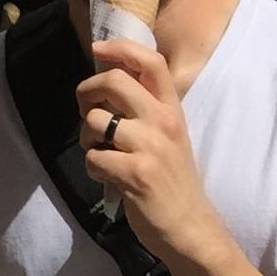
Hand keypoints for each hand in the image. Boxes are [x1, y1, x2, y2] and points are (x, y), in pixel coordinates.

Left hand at [77, 39, 228, 264]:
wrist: (190, 227)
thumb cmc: (172, 180)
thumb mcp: (167, 136)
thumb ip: (143, 110)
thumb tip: (105, 84)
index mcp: (172, 109)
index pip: (151, 62)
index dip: (120, 48)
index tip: (97, 49)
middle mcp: (163, 122)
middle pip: (113, 81)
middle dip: (86, 93)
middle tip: (87, 114)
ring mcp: (150, 147)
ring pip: (94, 121)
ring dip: (86, 139)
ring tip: (101, 154)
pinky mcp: (135, 173)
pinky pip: (93, 157)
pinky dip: (92, 167)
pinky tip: (108, 177)